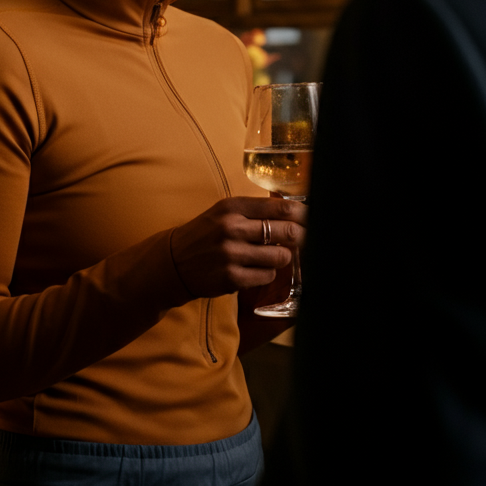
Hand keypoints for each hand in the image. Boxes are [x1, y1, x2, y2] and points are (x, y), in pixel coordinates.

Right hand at [170, 197, 306, 298]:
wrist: (173, 261)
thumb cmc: (206, 234)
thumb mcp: (225, 213)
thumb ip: (256, 211)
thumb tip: (296, 213)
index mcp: (233, 207)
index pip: (281, 207)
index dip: (303, 213)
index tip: (312, 218)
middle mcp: (232, 228)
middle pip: (286, 232)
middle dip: (299, 237)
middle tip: (302, 239)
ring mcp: (231, 254)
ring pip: (280, 257)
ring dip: (280, 258)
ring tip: (268, 256)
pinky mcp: (231, 278)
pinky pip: (267, 276)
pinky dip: (266, 274)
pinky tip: (253, 270)